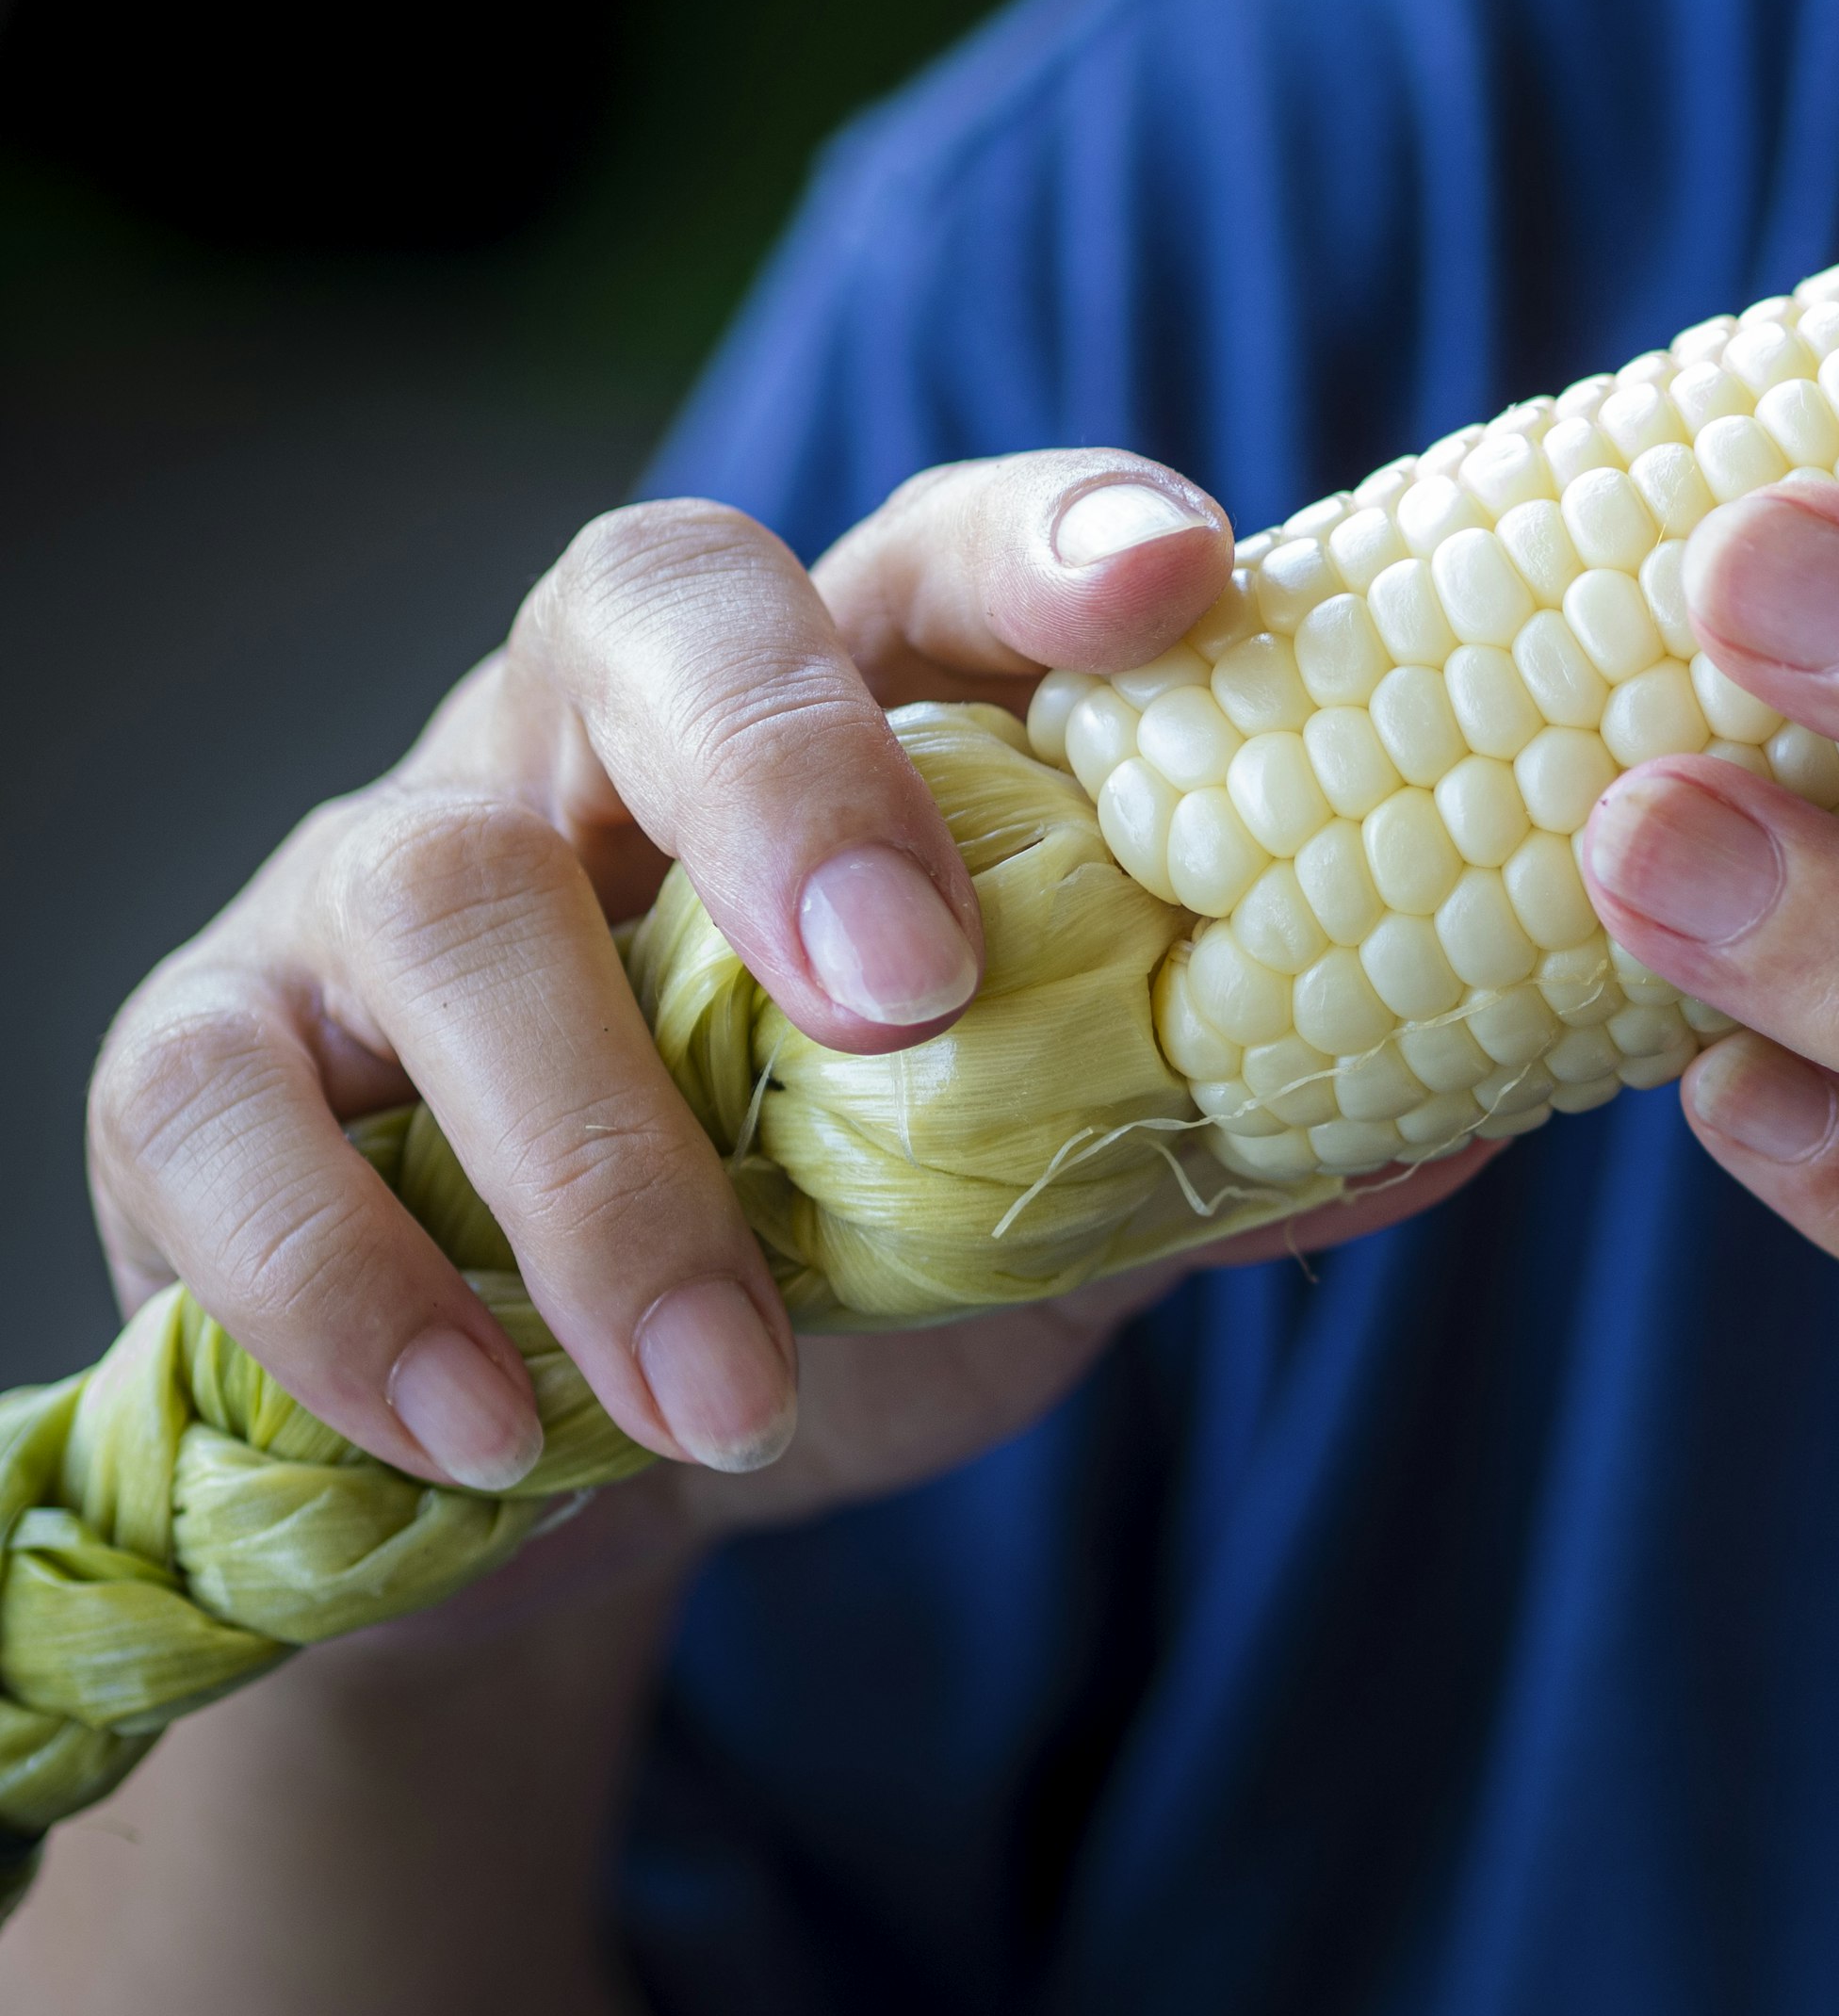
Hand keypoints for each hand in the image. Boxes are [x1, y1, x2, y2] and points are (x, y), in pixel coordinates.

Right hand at [86, 453, 1482, 1564]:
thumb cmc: (838, 1271)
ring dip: (600, 1162)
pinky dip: (358, 1284)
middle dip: (792, 777)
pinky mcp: (201, 1063)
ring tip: (727, 1388)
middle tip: (910, 994)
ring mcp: (373, 883)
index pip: (928, 558)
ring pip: (447, 895)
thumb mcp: (1042, 1217)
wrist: (569, 1473)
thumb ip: (1206, 1148)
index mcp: (830, 734)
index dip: (1046, 542)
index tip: (1186, 579)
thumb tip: (1461, 1109)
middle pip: (661, 613)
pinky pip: (227, 1117)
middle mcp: (596, 745)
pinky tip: (492, 1429)